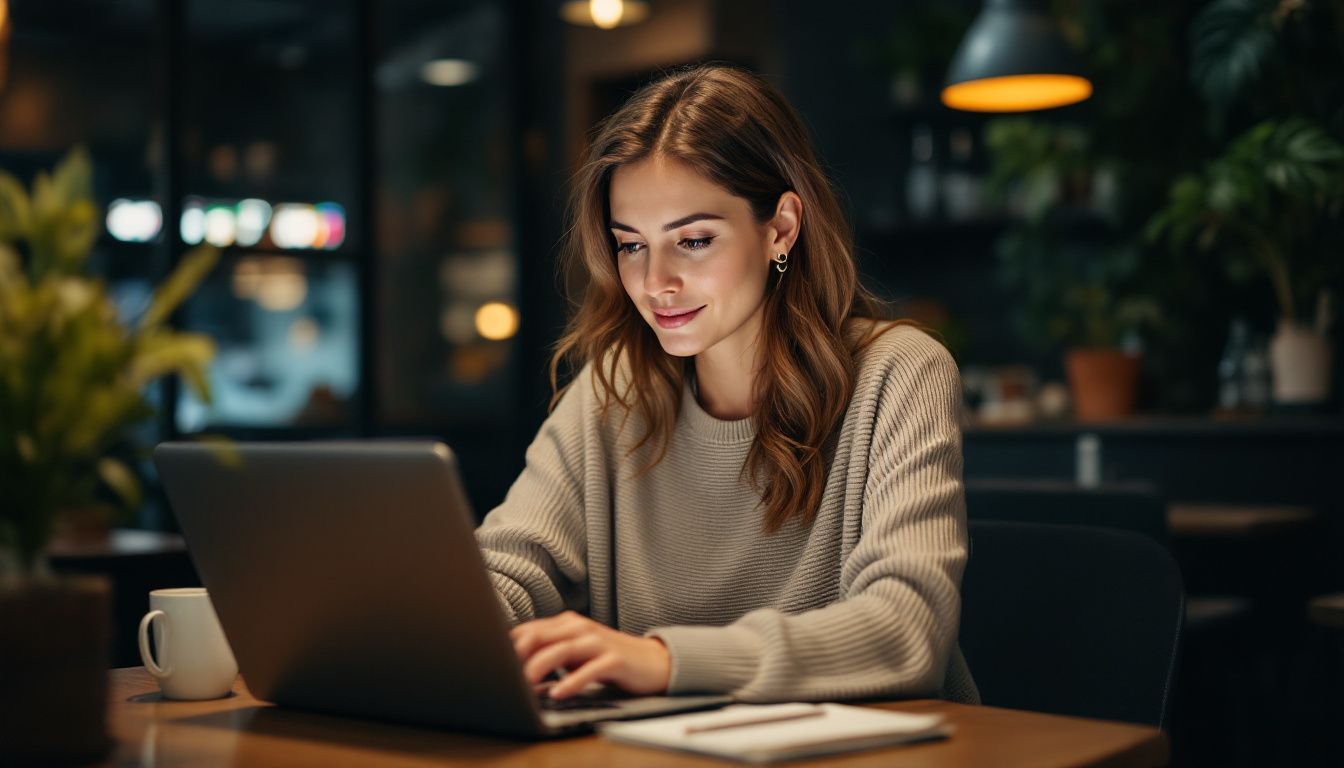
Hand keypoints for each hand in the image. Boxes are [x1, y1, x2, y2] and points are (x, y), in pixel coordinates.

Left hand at [510, 611, 670, 699]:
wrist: (653, 662)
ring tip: (524, 685)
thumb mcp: (575, 653)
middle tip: (501, 675)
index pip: (528, 631)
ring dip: (539, 667)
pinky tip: (558, 693)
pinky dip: (572, 682)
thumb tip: (514, 669)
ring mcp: (598, 642)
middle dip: (517, 656)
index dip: (506, 647)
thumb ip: (548, 654)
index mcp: (566, 624)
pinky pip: (590, 669)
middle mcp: (579, 628)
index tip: (491, 665)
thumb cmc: (607, 658)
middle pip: (539, 636)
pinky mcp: (614, 659)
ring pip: (561, 650)